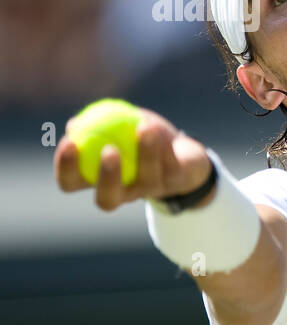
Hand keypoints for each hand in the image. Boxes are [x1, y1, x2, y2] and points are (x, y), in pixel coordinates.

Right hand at [54, 108, 212, 211]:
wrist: (182, 155)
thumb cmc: (136, 139)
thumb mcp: (114, 128)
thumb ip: (95, 125)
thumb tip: (73, 125)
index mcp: (98, 181)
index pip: (71, 183)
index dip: (66, 168)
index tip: (69, 142)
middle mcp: (123, 193)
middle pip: (107, 199)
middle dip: (107, 178)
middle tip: (109, 150)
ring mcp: (151, 190)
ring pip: (147, 179)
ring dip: (145, 153)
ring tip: (143, 128)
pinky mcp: (176, 181)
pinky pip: (170, 164)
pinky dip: (164, 145)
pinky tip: (155, 126)